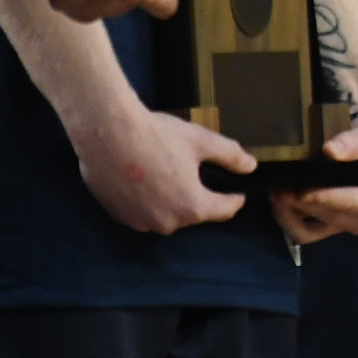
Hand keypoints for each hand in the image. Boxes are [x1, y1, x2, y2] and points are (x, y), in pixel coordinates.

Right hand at [73, 103, 255, 233]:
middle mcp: (167, 223)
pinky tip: (144, 178)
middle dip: (199, 195)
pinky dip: (148, 200)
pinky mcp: (119, 217)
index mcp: (193, 207)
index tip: (235, 187)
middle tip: (192, 170)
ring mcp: (140, 223)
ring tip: (166, 172)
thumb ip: (231, 156)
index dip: (234, 196)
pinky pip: (143, 213)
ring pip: (167, 214)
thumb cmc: (158, 136)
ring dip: (171, 199)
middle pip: (194, 213)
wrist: (107, 134)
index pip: (226, 210)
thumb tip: (250, 167)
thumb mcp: (202, 141)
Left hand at [272, 112, 357, 243]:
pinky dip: (285, 219)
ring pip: (309, 231)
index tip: (305, 190)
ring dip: (289, 213)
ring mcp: (342, 228)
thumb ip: (356, 142)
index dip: (328, 199)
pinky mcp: (324, 229)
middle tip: (280, 185)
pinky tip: (278, 199)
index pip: (354, 205)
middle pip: (327, 217)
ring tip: (276, 191)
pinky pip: (299, 233)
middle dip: (303, 203)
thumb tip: (331, 151)